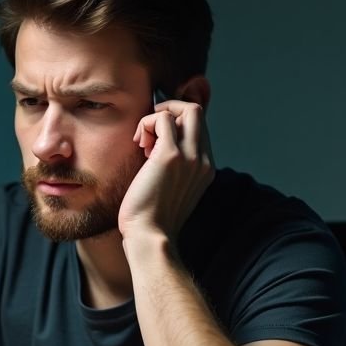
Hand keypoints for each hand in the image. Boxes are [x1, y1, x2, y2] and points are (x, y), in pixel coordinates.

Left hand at [119, 99, 215, 241]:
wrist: (150, 237)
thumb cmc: (151, 218)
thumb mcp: (170, 188)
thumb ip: (173, 167)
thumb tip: (154, 146)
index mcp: (205, 168)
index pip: (198, 127)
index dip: (175, 124)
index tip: (155, 141)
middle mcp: (202, 160)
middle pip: (197, 110)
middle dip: (170, 110)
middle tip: (150, 130)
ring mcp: (190, 157)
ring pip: (185, 108)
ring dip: (157, 117)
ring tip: (144, 143)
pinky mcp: (170, 156)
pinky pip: (162, 118)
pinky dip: (147, 123)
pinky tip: (140, 144)